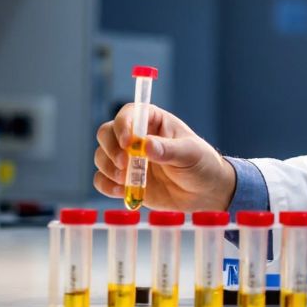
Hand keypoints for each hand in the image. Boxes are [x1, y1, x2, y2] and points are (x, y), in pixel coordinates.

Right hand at [92, 103, 236, 211]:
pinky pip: (103, 179)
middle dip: (110, 148)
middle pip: (106, 133)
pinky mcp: (125, 180)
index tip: (127, 142)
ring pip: (102, 156)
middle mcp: (136, 138)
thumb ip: (168, 150)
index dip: (123, 125)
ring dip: (108, 167)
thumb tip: (146, 145)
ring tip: (126, 179)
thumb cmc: (202, 164)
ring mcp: (129, 159)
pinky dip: (106, 185)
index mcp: (153, 121)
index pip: (129, 113)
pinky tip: (121, 191)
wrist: (205, 193)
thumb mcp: (190, 154)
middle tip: (125, 163)